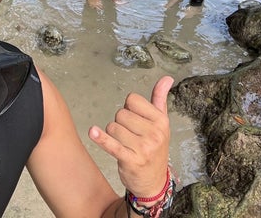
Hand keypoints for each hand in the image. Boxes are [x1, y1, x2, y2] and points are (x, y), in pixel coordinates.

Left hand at [88, 75, 172, 198]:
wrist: (154, 182)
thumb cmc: (155, 148)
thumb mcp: (161, 123)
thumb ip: (160, 99)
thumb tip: (167, 78)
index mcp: (161, 121)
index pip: (132, 100)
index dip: (129, 108)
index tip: (135, 120)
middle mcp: (154, 133)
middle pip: (121, 113)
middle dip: (120, 122)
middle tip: (130, 136)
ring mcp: (143, 148)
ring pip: (113, 127)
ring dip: (113, 135)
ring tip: (125, 145)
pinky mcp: (130, 160)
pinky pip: (111, 144)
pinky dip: (101, 138)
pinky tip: (93, 132)